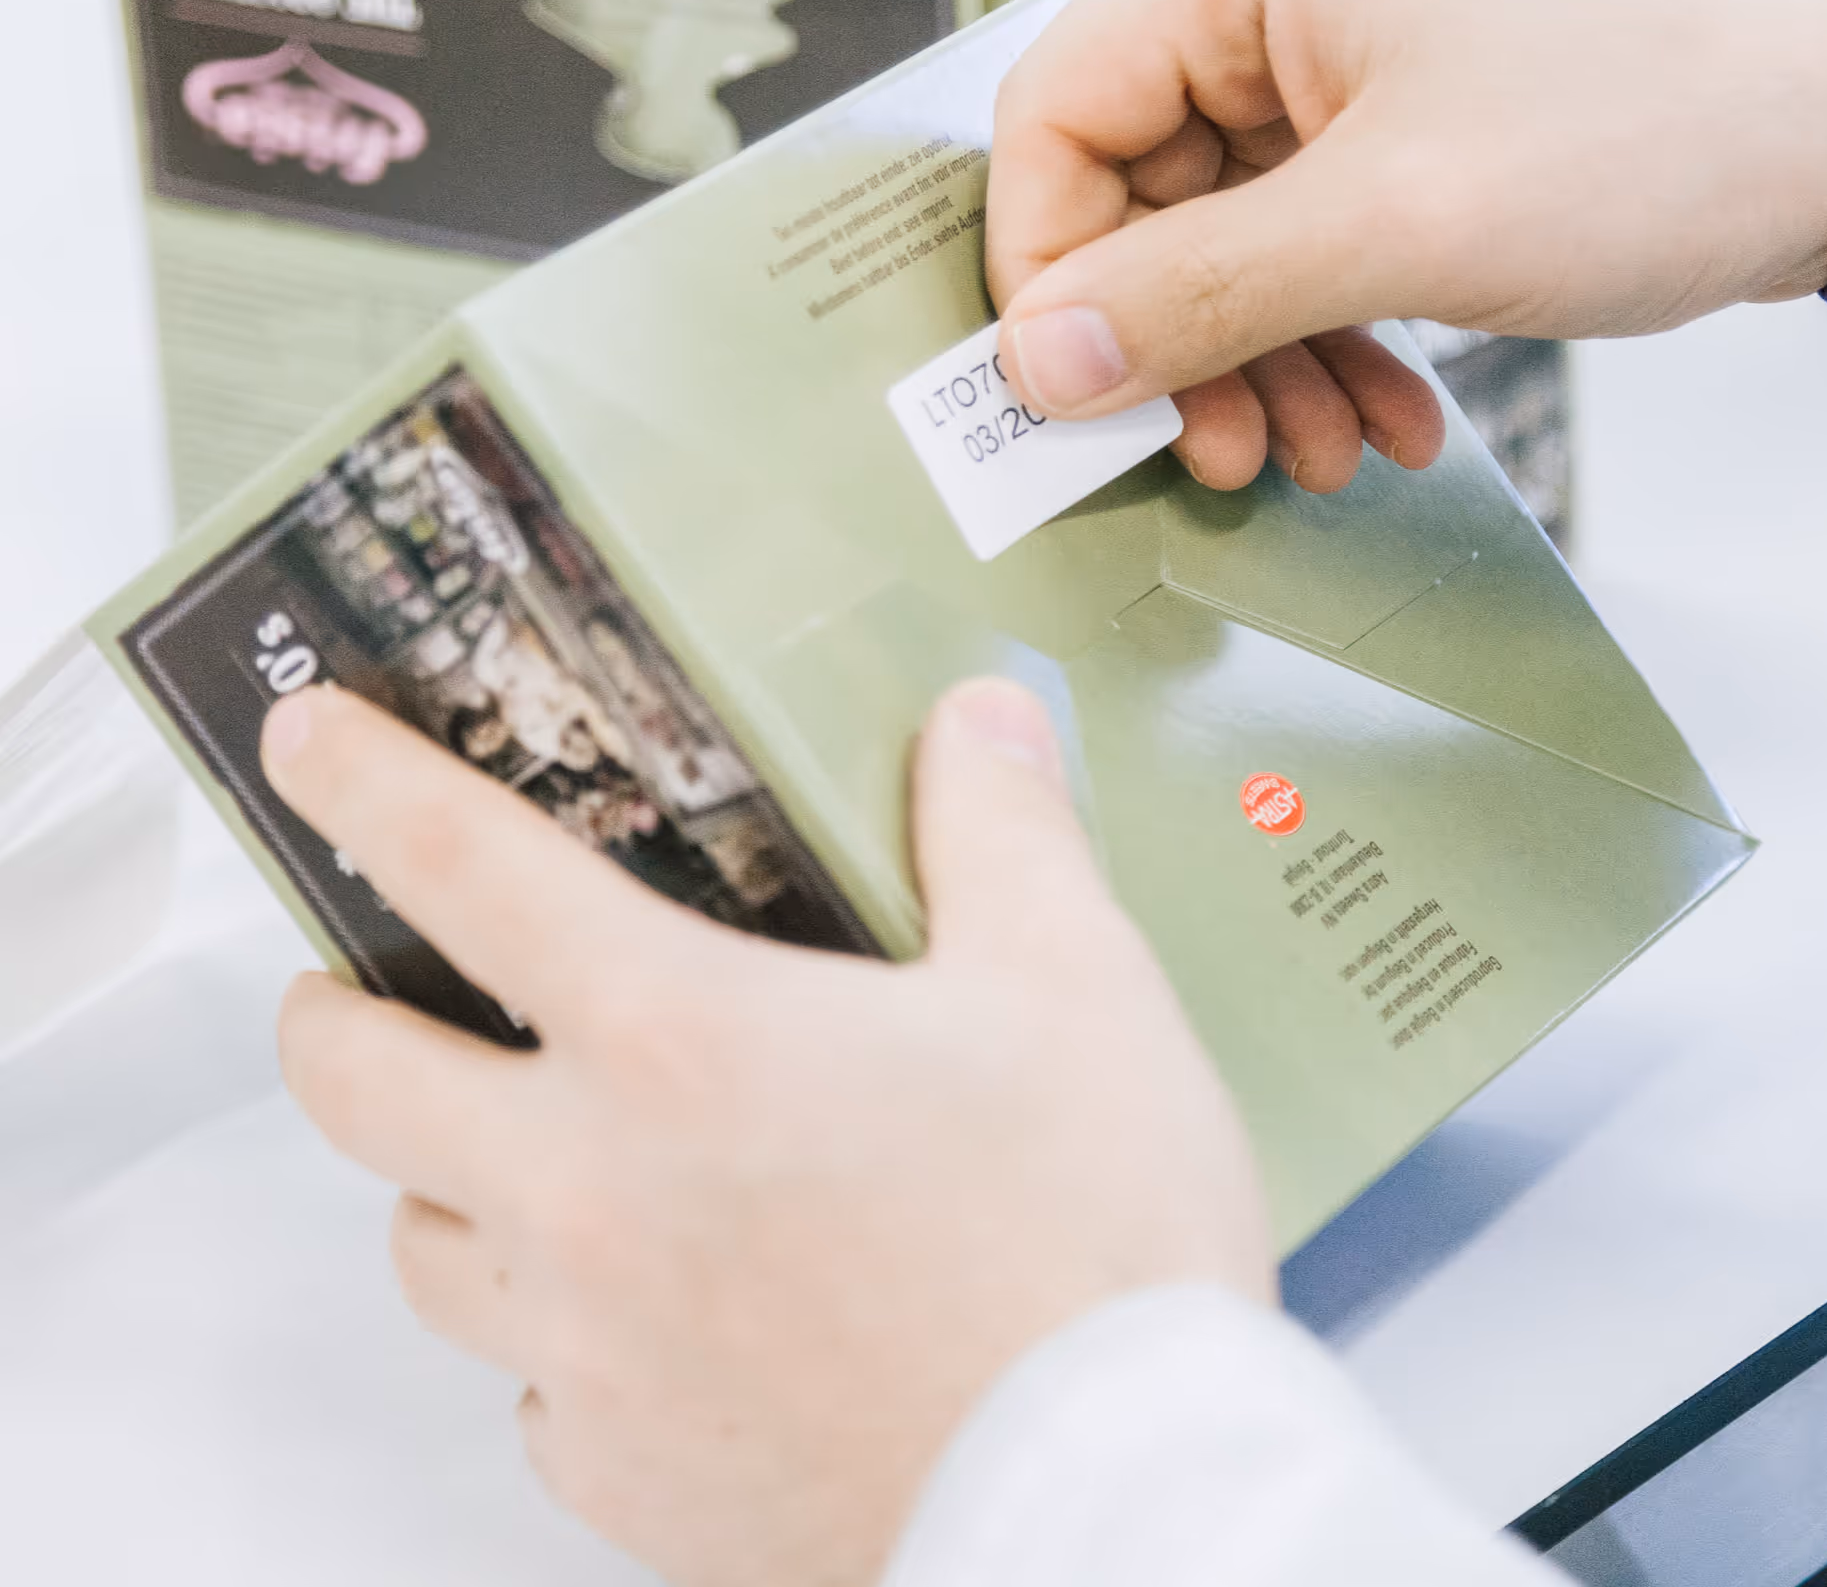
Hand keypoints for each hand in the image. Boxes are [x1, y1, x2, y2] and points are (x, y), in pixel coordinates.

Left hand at [263, 680, 1271, 1586]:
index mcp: (679, 1038)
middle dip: (332, 1009)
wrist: (1116, 1502)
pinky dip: (553, 1336)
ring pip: (423, 1245)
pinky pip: (530, 1391)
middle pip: (354, 1079)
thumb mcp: (1074, 984)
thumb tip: (978, 723)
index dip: (364, 780)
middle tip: (363, 982)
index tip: (310, 741)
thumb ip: (1002, 829)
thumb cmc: (1088, 1245)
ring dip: (440, 1176)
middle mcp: (591, 1191)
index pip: (461, 867)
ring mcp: (591, 1349)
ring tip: (516, 1145)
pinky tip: (644, 1315)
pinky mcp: (627, 1478)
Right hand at [989, 0, 1826, 490]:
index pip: (1058, 115)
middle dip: (1181, 341)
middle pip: (1139, 190)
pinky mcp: (1404, 120)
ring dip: (1261, 361)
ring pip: (1225, 236)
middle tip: (1220, 450)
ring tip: (1319, 454)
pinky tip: (1383, 414)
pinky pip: (1310, 245)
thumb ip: (1195, 294)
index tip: (1078, 394)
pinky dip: (1330, 337)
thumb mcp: (1397, 224)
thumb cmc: (1662, 123)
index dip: (1050, 269)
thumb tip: (1037, 361)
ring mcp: (1345, 53)